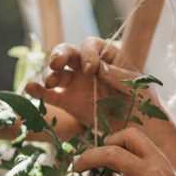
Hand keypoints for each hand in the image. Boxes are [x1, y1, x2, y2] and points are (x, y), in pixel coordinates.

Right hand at [25, 37, 159, 126]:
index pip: (91, 46)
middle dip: (60, 55)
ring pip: (57, 72)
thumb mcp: (138, 86)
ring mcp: (76, 83)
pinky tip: (29, 88)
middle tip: (58, 63)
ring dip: (50, 73)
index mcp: (107, 55)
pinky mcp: (68, 102)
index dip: (88, 54)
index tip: (91, 69)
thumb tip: (97, 67)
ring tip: (50, 82)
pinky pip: (50, 94)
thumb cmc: (145, 102)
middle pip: (68, 53)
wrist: (142, 130)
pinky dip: (38, 90)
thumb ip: (118, 75)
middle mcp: (88, 66)